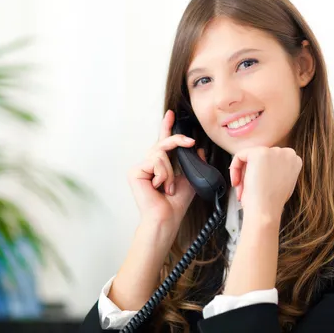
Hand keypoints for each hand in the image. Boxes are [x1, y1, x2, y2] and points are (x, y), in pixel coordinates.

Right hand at [128, 109, 204, 229]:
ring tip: (168, 187)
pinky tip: (159, 187)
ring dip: (170, 171)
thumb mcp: (190, 179)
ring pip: (160, 153)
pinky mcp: (135, 172)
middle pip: (162, 144)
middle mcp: (148, 164)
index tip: (171, 114)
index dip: (166, 127)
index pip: (163, 143)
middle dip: (178, 141)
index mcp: (160, 166)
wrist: (166, 218)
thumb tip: (199, 149)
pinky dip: (162, 174)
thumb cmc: (175, 204)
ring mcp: (140, 168)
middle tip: (190, 142)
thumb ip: (194, 163)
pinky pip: (155, 161)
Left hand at [229, 146, 302, 221]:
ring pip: (249, 157)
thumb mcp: (282, 183)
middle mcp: (287, 153)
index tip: (256, 185)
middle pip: (260, 158)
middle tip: (246, 190)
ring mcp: (274, 151)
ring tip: (243, 189)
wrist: (265, 211)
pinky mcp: (259, 153)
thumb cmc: (271, 203)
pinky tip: (237, 183)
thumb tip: (265, 168)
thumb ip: (278, 171)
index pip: (271, 160)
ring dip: (243, 174)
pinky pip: (240, 156)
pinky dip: (234, 169)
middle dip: (250, 173)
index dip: (261, 173)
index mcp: (295, 161)